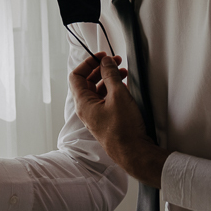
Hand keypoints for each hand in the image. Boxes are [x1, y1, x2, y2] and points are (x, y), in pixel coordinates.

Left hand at [69, 53, 168, 187]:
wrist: (134, 153)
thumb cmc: (124, 129)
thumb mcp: (118, 95)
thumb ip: (110, 75)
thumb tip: (105, 62)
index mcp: (83, 103)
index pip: (76, 76)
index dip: (88, 63)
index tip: (102, 57)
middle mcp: (86, 110)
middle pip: (87, 82)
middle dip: (100, 69)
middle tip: (114, 62)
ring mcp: (96, 116)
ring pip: (98, 91)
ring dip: (108, 79)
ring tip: (123, 72)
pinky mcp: (107, 120)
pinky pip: (105, 100)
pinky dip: (113, 90)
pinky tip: (125, 87)